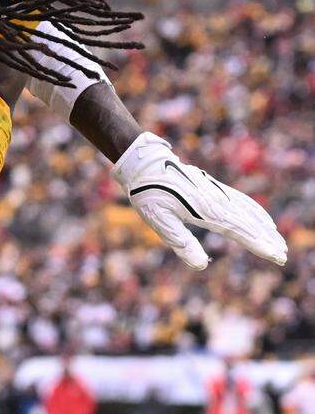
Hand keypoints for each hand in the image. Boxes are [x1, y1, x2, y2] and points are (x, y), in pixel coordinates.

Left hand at [112, 132, 287, 269]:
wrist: (143, 162)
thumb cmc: (148, 192)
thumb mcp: (159, 220)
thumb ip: (181, 242)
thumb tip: (201, 265)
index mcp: (205, 210)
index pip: (239, 231)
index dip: (259, 245)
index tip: (277, 257)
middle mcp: (215, 200)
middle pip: (248, 221)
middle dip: (266, 238)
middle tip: (283, 255)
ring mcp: (215, 191)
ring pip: (247, 210)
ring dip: (264, 225)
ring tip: (278, 239)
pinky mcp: (211, 186)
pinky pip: (239, 199)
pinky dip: (254, 210)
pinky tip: (261, 217)